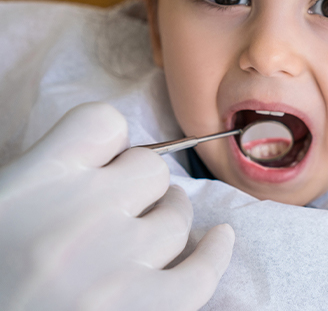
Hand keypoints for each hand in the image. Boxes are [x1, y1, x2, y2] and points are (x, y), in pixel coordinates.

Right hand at [0, 102, 233, 310]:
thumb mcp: (1, 208)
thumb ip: (47, 178)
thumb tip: (104, 164)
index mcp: (34, 184)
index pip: (102, 123)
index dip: (109, 143)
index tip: (106, 162)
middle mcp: (79, 214)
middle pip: (149, 168)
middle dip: (141, 185)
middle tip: (126, 206)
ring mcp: (112, 265)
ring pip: (175, 217)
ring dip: (168, 220)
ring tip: (150, 233)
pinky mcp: (138, 310)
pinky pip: (199, 273)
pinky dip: (214, 254)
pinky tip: (219, 240)